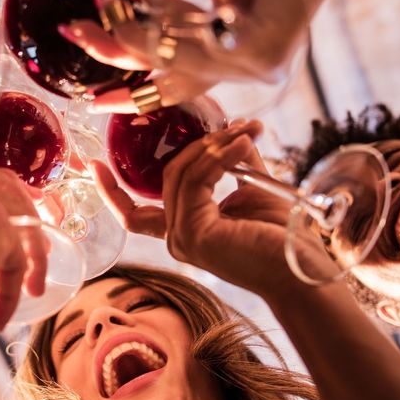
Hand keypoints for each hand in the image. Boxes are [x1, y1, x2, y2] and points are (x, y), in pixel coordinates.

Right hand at [62, 0, 345, 112]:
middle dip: (116, 54)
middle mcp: (240, 68)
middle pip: (167, 73)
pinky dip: (157, 26)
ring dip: (127, 38)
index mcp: (228, 52)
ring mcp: (254, 66)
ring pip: (175, 60)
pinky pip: (197, 46)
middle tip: (73, 34)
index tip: (93, 97)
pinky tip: (125, 3)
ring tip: (92, 16)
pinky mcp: (264, 51)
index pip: (173, 80)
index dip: (132, 89)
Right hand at [92, 121, 335, 294]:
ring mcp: (181, 239)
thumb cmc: (283, 238)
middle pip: (167, 177)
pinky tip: (242, 143)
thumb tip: (230, 127)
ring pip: (180, 175)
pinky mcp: (193, 234)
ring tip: (246, 133)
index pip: (134, 215)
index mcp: (184, 231)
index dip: (112, 191)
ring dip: (213, 147)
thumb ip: (233, 160)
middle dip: (199, 145)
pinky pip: (195, 181)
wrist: (303, 273)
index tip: (96, 163)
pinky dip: (218, 157)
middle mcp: (176, 238)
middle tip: (237, 127)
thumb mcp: (252, 187)